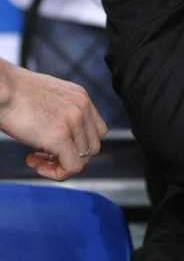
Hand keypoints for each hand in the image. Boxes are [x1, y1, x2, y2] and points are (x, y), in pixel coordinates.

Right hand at [0, 60, 105, 179]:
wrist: (0, 88)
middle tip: (42, 155)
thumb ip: (60, 116)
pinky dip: (56, 173)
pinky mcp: (61, 136)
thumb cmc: (13, 93)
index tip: (54, 146)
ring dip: (58, 164)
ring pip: (83, 159)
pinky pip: (72, 167)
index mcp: (80, 97)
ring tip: (35, 158)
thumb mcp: (47, 100)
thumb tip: (58, 142)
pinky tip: (36, 165)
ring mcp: (74, 121)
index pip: (96, 131)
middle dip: (68, 156)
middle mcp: (83, 107)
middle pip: (92, 147)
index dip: (77, 144)